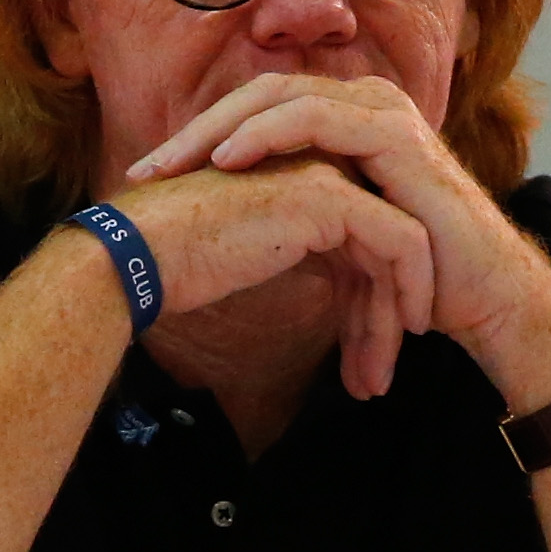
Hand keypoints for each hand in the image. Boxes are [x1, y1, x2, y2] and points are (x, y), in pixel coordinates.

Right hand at [113, 155, 439, 396]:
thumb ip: (298, 263)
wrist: (141, 254)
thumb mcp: (253, 260)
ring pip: (400, 249)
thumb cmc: (177, 264)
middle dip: (384, 319)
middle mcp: (319, 170)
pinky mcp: (331, 196)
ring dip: (392, 320)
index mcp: (300, 180)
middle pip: (382, 250)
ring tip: (377, 381)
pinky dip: (410, 290)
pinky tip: (401, 336)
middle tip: (375, 382)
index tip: (363, 359)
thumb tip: (337, 302)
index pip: (358, 244)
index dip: (366, 304)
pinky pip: (400, 243)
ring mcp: (326, 176)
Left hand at [127, 73, 550, 407]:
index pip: (255, 111)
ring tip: (174, 165)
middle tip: (145, 170)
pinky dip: (267, 133)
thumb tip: (219, 237)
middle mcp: (361, 104)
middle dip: (195, 131)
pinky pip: (316, 118)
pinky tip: (227, 159)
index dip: (198, 139)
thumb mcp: (336, 243)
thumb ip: (291, 222)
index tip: (148, 180)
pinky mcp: (395, 134)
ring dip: (218, 129)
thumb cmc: (411, 278)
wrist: (481, 300)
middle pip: (258, 96)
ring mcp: (381, 113)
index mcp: (344, 122)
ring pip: (278, 97)